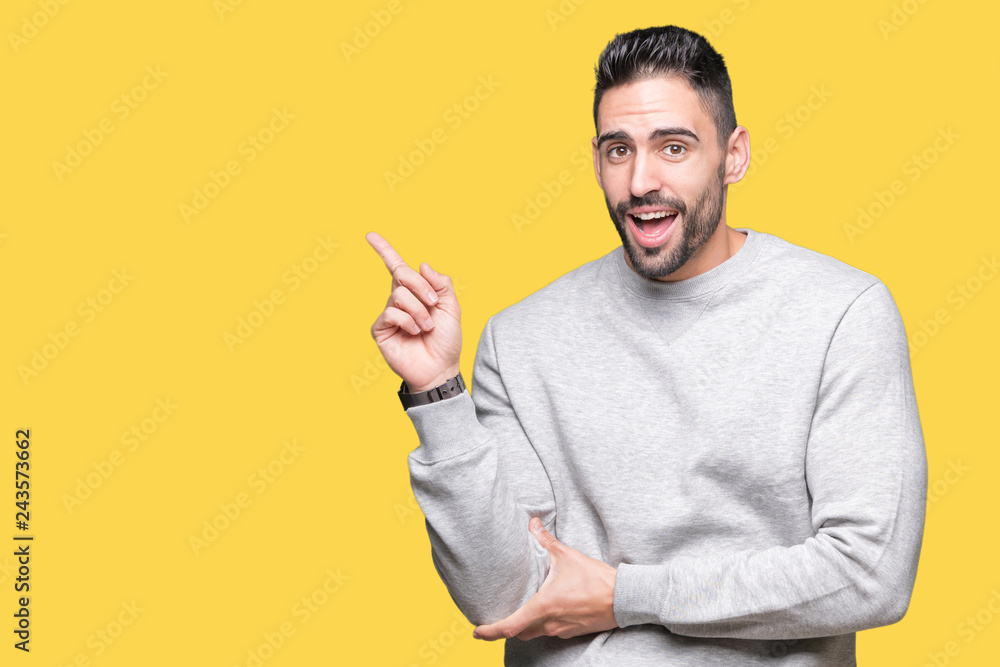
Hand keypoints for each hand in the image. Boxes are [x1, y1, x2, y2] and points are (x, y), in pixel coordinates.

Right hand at [365, 231, 461, 391]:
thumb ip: (441, 284)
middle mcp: (399, 300)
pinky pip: (391, 312)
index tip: (370, 235)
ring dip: (419, 310)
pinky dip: (408, 321)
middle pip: (402, 273)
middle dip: (421, 286)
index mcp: (415, 292)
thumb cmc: (446, 341)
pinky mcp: (381, 329)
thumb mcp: (451, 308)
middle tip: (434, 304)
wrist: (440, 369)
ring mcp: (389, 314)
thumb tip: (422, 264)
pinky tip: (414, 332)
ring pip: (399, 295)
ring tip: (427, 327)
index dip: (383, 249)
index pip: (396, 267)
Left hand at [472, 517, 618, 641]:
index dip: (489, 631)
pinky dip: (543, 623)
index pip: (509, 627)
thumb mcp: (567, 556)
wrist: (625, 598)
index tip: (476, 631)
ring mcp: (562, 630)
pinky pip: (551, 631)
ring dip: (526, 625)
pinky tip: (545, 609)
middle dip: (506, 627)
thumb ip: (546, 541)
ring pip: (535, 633)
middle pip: (519, 633)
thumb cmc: (596, 579)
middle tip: (495, 617)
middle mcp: (550, 623)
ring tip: (518, 610)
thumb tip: (532, 523)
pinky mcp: (573, 632)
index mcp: (543, 607)